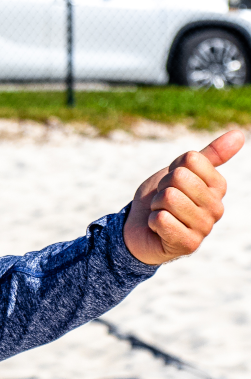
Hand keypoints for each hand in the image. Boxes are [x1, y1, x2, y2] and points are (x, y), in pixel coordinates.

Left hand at [124, 129, 243, 264]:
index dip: (173, 167)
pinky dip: (153, 221)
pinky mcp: (189, 244)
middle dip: (162, 186)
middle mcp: (216, 208)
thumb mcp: (182, 171)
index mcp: (218, 187)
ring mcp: (204, 228)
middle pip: (179, 177)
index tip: (172, 182)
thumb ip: (209, 155)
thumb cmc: (162, 197)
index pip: (191, 159)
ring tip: (162, 213)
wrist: (139, 227)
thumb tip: (239, 134)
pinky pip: (162, 219)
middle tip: (164, 200)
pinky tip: (159, 228)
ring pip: (170, 197)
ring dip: (156, 205)